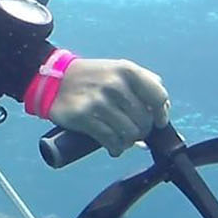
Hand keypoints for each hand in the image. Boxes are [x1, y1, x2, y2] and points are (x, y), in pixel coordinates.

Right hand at [48, 58, 170, 156]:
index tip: (157, 122)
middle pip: (144, 121)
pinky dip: (115, 148)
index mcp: (127, 71)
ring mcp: (99, 101)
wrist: (55, 79)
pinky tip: (112, 146)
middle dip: (140, 131)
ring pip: (129, 134)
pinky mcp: (85, 117)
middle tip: (131, 131)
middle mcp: (115, 84)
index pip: (159, 97)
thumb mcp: (118, 69)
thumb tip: (162, 112)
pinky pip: (111, 141)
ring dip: (127, 141)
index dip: (161, 114)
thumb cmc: (92, 78)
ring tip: (121, 139)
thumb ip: (143, 83)